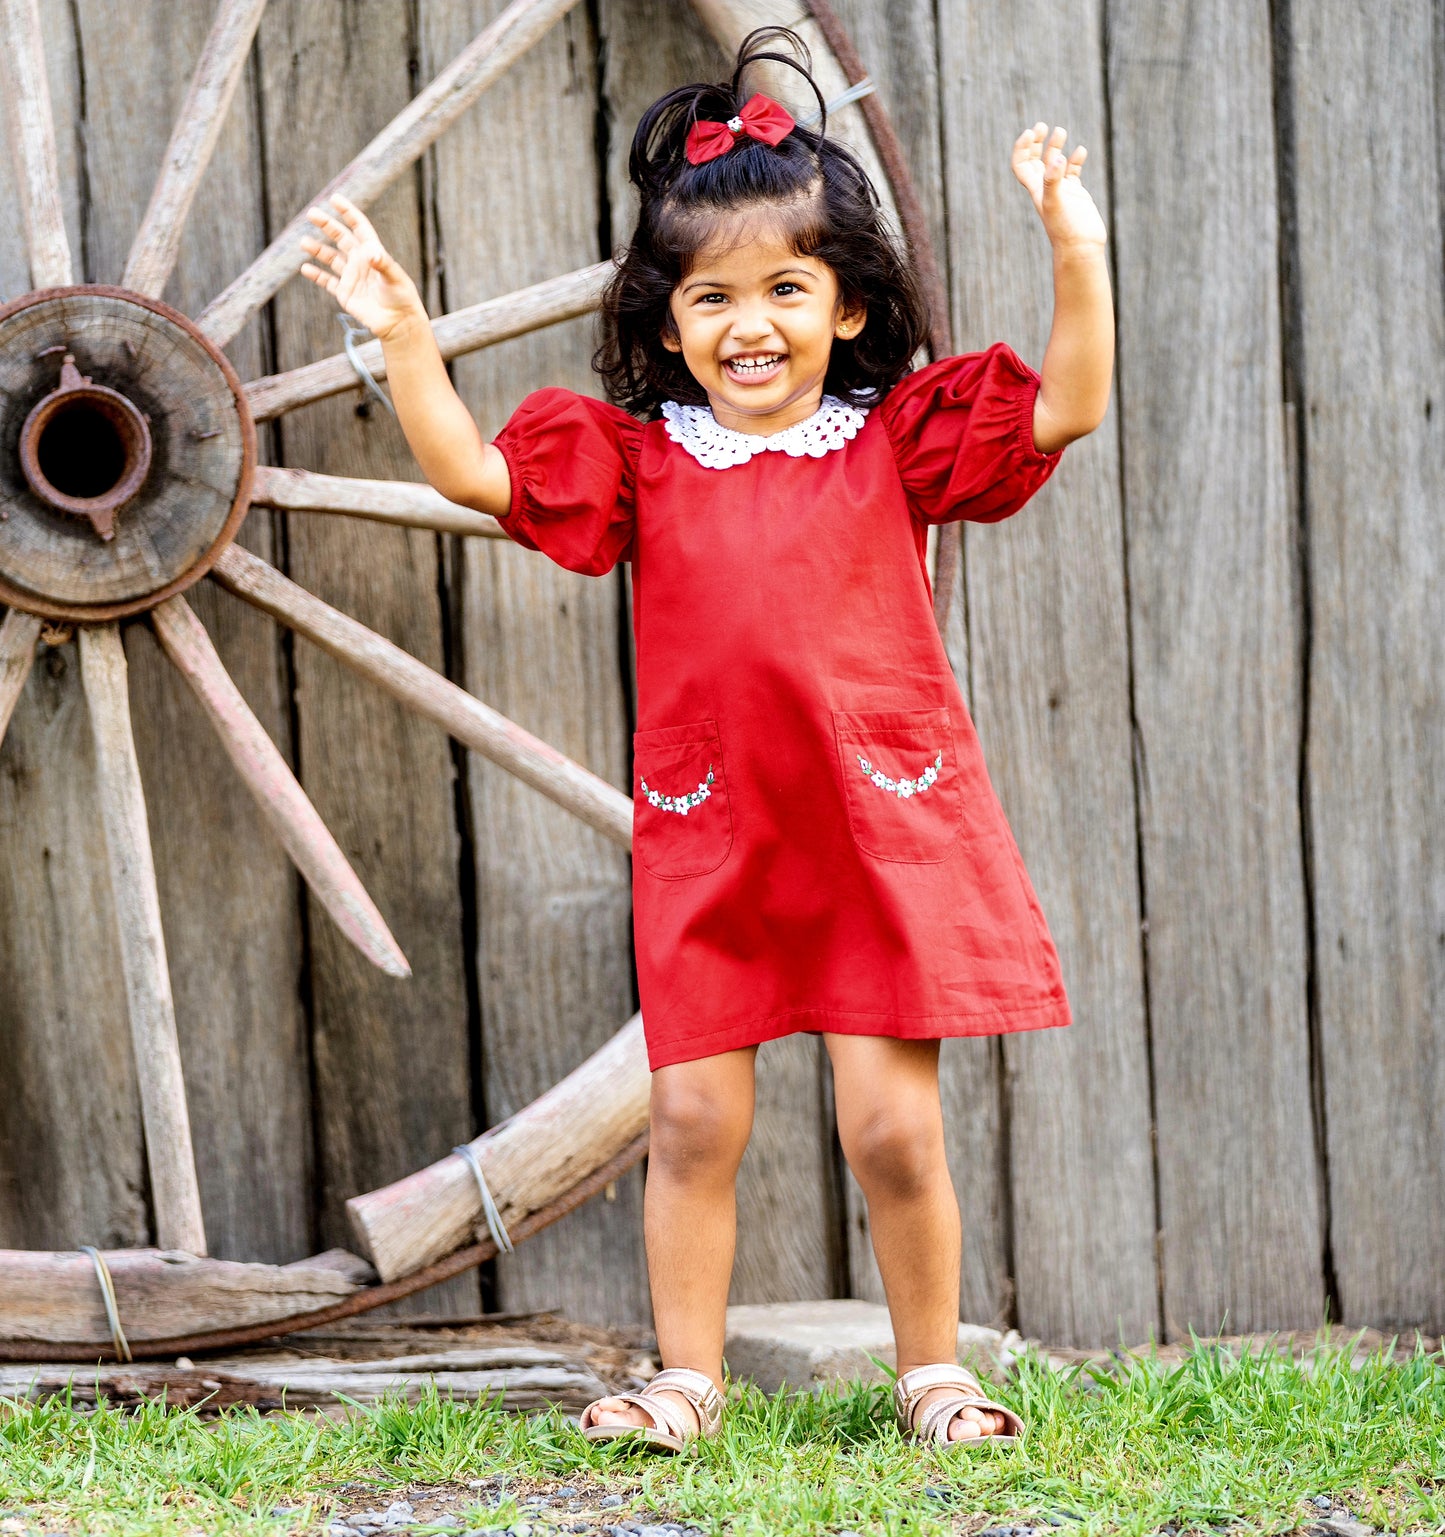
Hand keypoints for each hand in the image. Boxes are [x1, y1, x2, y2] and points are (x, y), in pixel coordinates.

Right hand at [299, 193, 424, 340]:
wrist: (398, 323)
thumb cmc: (401, 297)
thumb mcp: (394, 277)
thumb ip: (382, 263)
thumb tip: (370, 252)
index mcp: (373, 252)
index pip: (359, 227)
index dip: (348, 212)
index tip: (335, 199)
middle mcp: (360, 262)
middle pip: (341, 238)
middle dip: (327, 225)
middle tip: (311, 214)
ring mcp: (352, 277)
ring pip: (330, 258)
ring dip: (317, 249)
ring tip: (303, 242)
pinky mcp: (345, 293)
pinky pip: (327, 281)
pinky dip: (316, 275)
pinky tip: (305, 268)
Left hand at [1011, 124, 1106, 250]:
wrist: (1081, 249)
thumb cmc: (1066, 229)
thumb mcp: (1056, 203)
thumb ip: (1053, 180)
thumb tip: (1057, 158)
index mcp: (1036, 189)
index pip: (1021, 164)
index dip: (1022, 148)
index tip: (1030, 132)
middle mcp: (1046, 188)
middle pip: (1034, 160)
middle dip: (1036, 142)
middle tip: (1041, 126)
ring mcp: (1061, 190)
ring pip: (1054, 163)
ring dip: (1055, 146)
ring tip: (1060, 131)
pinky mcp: (1076, 194)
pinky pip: (1072, 172)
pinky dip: (1075, 160)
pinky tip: (1080, 151)